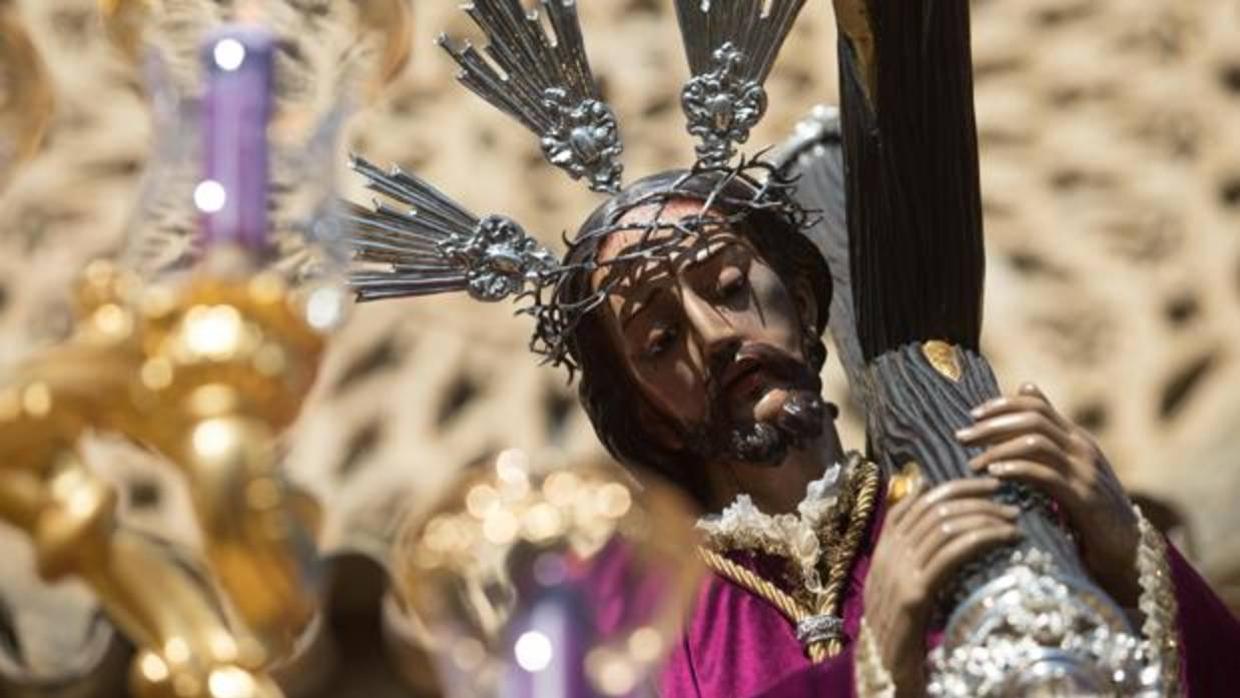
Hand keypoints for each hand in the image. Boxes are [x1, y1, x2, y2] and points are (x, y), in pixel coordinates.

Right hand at [864, 478, 1020, 696]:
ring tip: (1014, 521)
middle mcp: (888, 554)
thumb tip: (936, 511)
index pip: (918, 500)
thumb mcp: (905, 582)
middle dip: (976, 498)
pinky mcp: (913, 594)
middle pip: (934, 509)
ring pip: (945, 527)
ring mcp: (898, 573)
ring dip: (985, 518)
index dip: (955, 486)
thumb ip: (915, 549)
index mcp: (884, 547)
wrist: (886, 669)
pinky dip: (982, 539)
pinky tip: (1006, 539)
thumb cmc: (904, 627)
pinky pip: (951, 554)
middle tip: (1008, 501)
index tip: (989, 484)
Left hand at [956, 383, 1140, 605]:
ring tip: (973, 463)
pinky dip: (1016, 470)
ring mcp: (1085, 471)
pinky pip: (1046, 474)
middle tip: (961, 438)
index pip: (1036, 405)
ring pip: (1036, 443)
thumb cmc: (1088, 508)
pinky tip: (994, 475)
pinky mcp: (1084, 497)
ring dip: (997, 450)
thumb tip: (1024, 388)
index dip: (1002, 405)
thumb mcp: (1067, 469)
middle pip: (1032, 419)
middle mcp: (1082, 448)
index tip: (972, 415)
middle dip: (991, 425)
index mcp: (1075, 438)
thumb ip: (1046, 438)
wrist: (1128, 548)